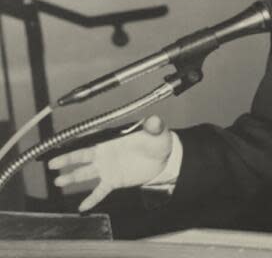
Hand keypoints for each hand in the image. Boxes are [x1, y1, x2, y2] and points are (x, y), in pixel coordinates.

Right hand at [48, 115, 172, 211]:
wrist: (164, 159)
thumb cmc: (157, 141)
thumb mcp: (157, 132)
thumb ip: (153, 126)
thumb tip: (153, 120)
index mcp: (112, 139)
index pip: (92, 137)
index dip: (78, 139)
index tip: (62, 142)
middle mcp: (105, 153)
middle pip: (82, 155)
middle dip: (66, 159)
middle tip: (52, 163)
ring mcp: (107, 168)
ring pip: (86, 173)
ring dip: (72, 178)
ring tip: (58, 181)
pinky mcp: (113, 181)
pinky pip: (100, 191)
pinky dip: (92, 199)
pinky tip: (82, 208)